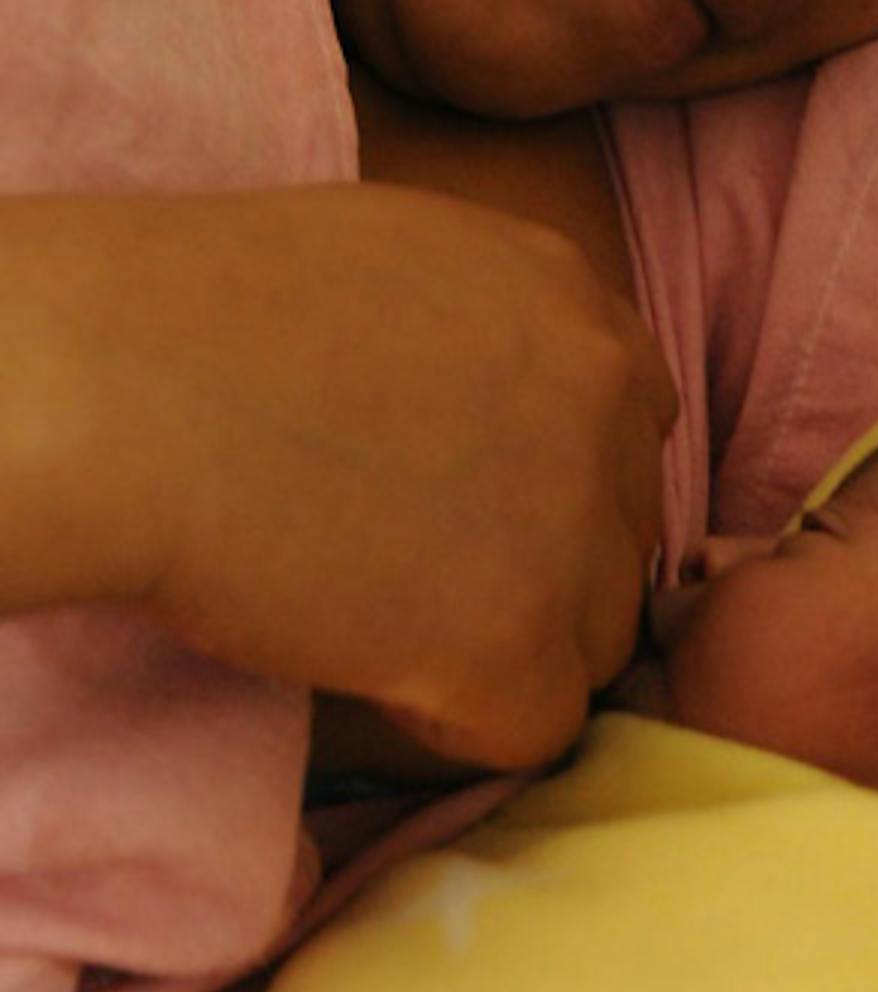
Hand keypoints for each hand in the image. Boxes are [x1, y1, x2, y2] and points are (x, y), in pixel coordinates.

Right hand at [4, 186, 674, 767]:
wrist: (135, 386)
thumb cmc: (210, 311)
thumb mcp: (405, 264)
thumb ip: (491, 333)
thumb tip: (499, 417)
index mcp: (571, 297)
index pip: (627, 425)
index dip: (548, 483)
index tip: (461, 505)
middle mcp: (604, 397)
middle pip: (618, 534)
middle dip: (534, 567)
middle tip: (406, 572)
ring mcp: (575, 519)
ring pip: (593, 636)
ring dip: (507, 648)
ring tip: (380, 622)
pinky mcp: (519, 637)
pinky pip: (540, 727)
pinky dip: (462, 722)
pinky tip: (374, 673)